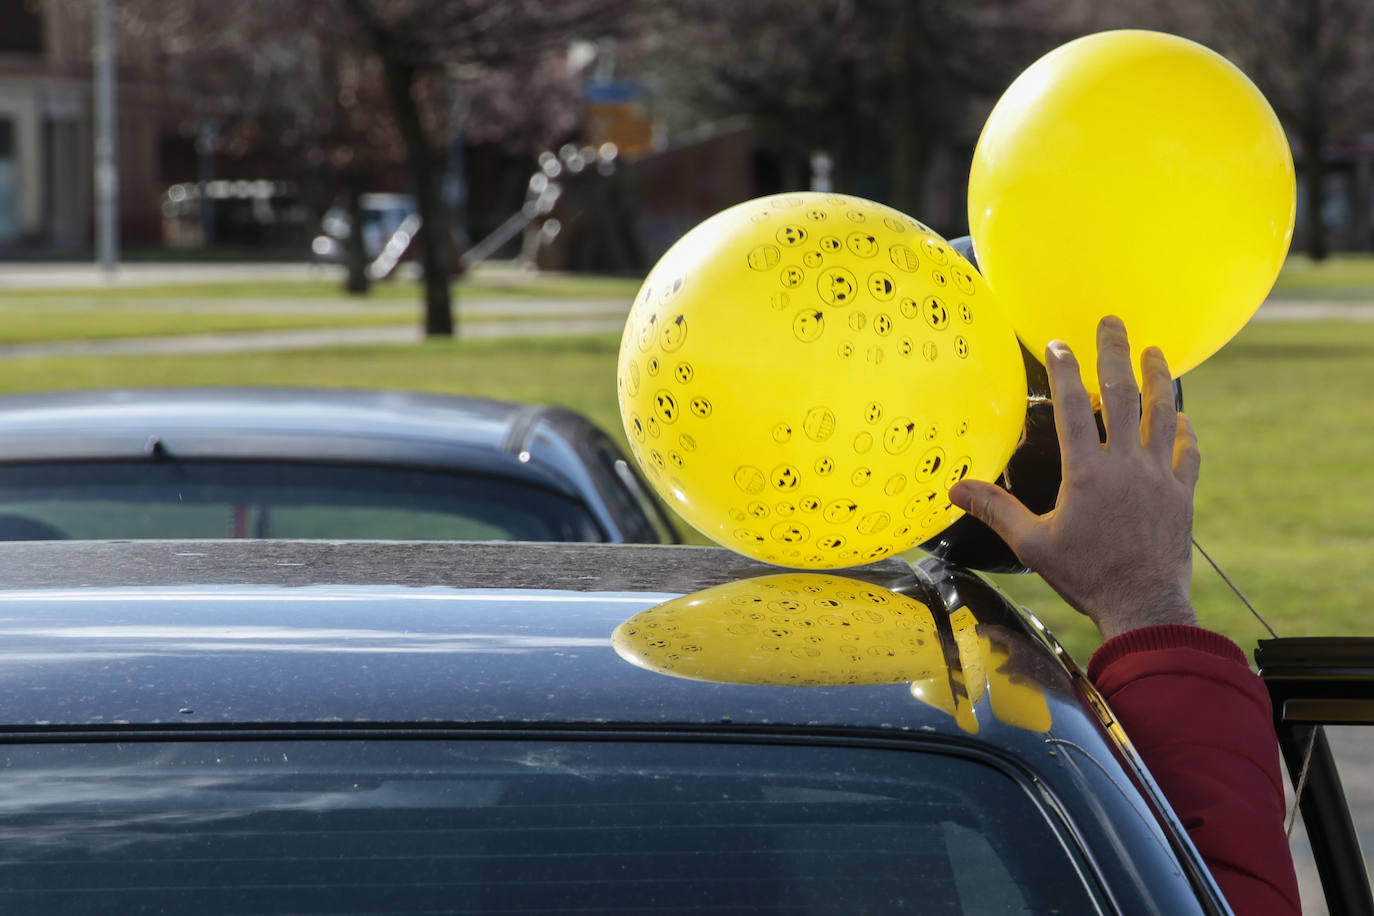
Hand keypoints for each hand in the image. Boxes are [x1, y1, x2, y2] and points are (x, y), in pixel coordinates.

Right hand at [949, 316, 1199, 641]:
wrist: (1143, 605)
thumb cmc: (1085, 575)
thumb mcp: (1032, 545)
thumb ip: (995, 510)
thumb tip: (955, 490)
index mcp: (1086, 473)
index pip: (1071, 408)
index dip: (1064, 370)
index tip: (1058, 343)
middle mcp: (1126, 465)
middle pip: (1121, 396)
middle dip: (1114, 353)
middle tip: (1112, 322)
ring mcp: (1159, 476)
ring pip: (1162, 414)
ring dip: (1158, 378)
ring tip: (1154, 351)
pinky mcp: (1183, 494)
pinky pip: (1187, 452)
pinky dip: (1184, 429)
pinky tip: (1181, 417)